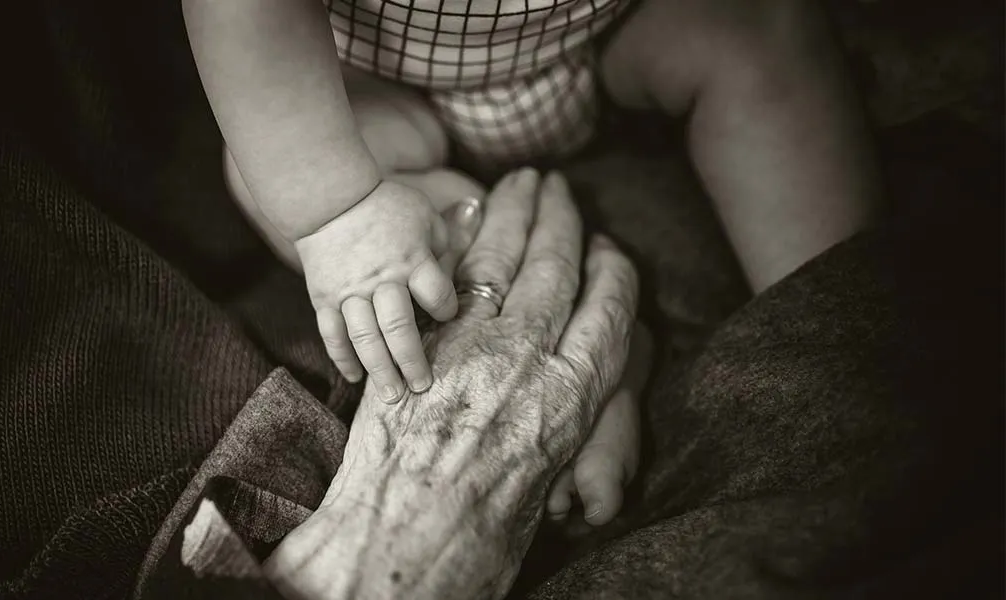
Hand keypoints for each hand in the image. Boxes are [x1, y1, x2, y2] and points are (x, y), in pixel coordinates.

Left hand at [266, 168, 640, 599]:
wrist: (399, 549)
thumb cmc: (480, 543)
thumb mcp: (546, 488)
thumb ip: (557, 431)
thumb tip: (556, 408)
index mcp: (572, 400)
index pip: (609, 313)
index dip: (612, 273)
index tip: (611, 250)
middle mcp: (527, 360)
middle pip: (555, 269)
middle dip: (560, 219)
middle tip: (559, 185)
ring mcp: (468, 345)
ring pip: (500, 260)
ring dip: (512, 212)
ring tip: (521, 181)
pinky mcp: (418, 343)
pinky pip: (445, 278)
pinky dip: (457, 241)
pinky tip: (466, 216)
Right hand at [296, 180, 455, 401]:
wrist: (330, 198)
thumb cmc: (386, 206)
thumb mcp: (426, 216)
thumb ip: (449, 243)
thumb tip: (468, 264)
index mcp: (411, 260)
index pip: (437, 296)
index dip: (446, 310)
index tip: (447, 316)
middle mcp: (381, 280)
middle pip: (398, 327)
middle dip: (412, 361)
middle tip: (422, 387)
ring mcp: (350, 292)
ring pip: (364, 337)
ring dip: (379, 369)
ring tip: (392, 396)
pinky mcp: (324, 298)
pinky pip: (333, 334)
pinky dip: (342, 358)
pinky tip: (356, 378)